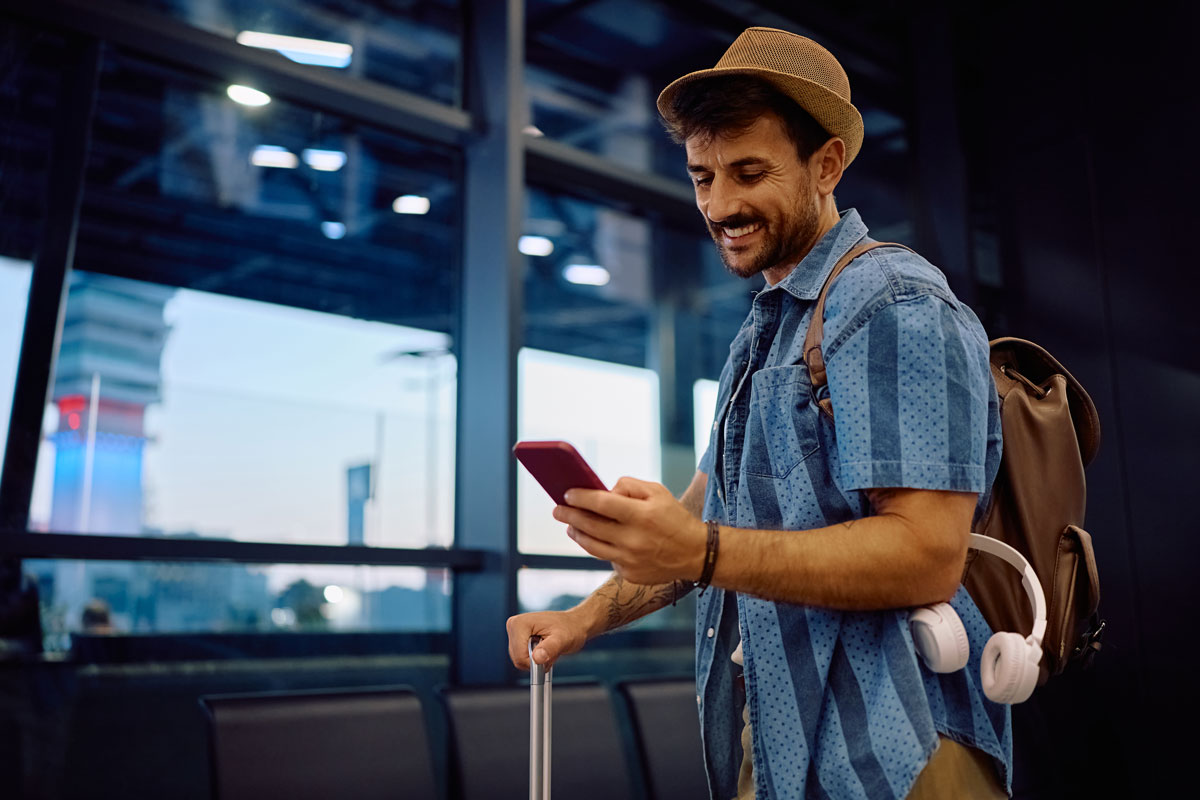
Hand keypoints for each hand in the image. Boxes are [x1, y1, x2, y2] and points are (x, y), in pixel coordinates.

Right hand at [506, 609, 590, 669]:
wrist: (573, 624)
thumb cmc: (570, 628)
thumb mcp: (563, 639)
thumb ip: (550, 648)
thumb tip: (537, 658)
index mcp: (519, 623)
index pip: (519, 656)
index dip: (535, 661)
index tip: (549, 655)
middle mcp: (514, 626)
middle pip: (518, 659)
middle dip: (536, 660)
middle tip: (550, 650)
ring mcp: (515, 632)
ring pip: (520, 660)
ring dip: (536, 659)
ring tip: (548, 648)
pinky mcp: (518, 639)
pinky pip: (522, 658)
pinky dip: (535, 658)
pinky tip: (544, 649)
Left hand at [553, 477, 706, 585]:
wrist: (696, 554)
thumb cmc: (674, 518)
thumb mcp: (658, 492)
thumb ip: (629, 486)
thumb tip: (605, 491)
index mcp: (641, 515)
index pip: (601, 504)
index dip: (580, 498)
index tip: (567, 494)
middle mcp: (633, 540)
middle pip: (590, 526)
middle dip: (570, 516)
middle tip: (558, 510)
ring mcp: (630, 561)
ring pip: (592, 546)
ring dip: (577, 534)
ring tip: (571, 526)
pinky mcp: (630, 575)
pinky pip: (607, 558)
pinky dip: (600, 547)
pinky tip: (597, 539)